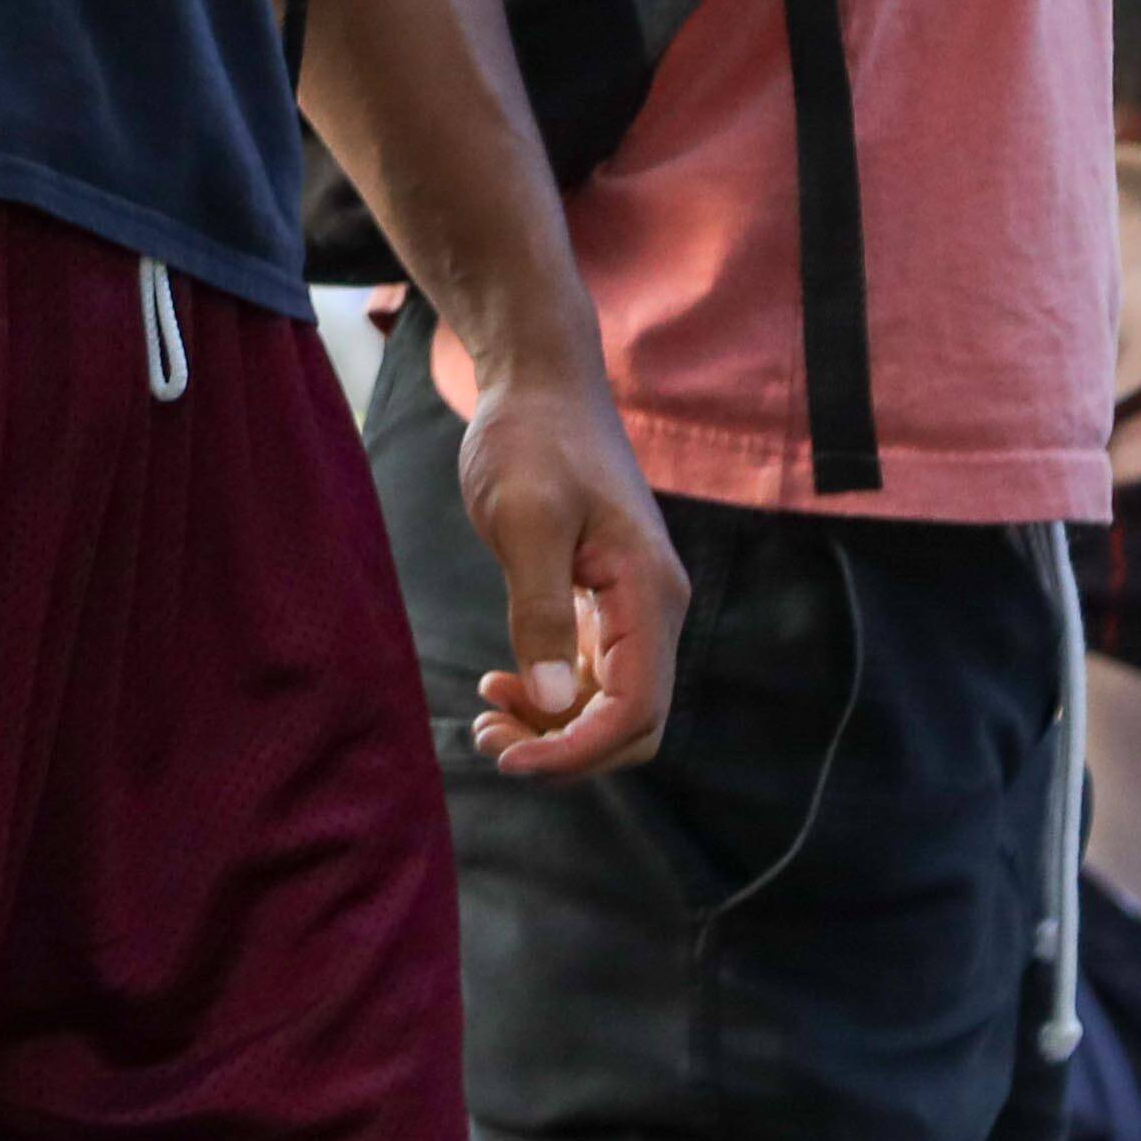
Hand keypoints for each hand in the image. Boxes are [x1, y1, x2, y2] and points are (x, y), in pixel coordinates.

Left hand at [454, 356, 682, 780]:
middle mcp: (654, 607)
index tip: (509, 757)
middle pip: (632, 724)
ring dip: (554, 728)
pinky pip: (593, 675)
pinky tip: (501, 684)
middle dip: (565, 749)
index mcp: (649, 592)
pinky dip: (552, 695)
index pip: (636, 710)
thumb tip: (555, 703)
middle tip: (489, 738)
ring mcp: (633, 605)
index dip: (577, 751)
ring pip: (610, 705)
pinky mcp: (605, 599)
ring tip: (487, 716)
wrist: (541, 382)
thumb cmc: (532, 438)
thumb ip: (541, 611)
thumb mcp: (524, 520)